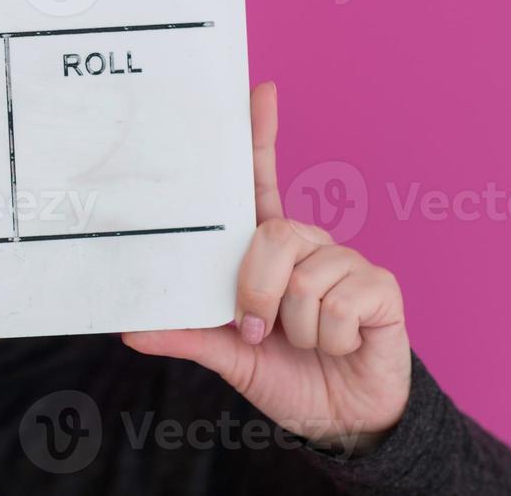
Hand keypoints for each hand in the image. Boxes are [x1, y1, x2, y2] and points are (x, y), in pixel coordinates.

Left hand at [122, 83, 411, 453]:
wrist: (340, 420)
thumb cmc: (285, 375)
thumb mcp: (227, 356)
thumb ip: (186, 336)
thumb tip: (129, 329)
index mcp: (268, 250)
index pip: (263, 181)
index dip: (262, 136)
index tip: (260, 90)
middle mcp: (308, 245)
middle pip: (275, 234)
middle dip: (257, 291)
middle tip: (255, 329)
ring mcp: (346, 263)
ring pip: (305, 277)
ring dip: (297, 328)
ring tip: (306, 342)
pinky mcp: (381, 288)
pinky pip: (342, 301)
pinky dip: (330, 337)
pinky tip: (342, 343)